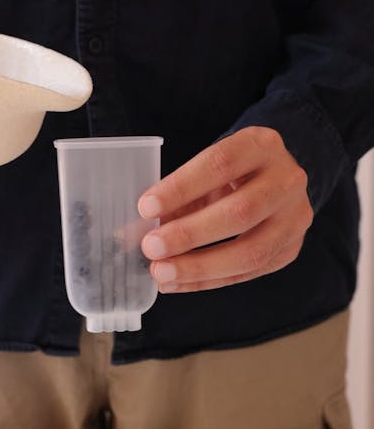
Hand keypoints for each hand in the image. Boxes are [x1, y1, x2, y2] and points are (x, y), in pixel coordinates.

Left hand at [138, 126, 312, 292]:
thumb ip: (174, 196)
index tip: (146, 207)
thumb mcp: (206, 170)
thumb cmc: (231, 171)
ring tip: (161, 273)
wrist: (276, 178)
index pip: (221, 164)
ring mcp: (295, 217)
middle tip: (151, 248)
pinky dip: (209, 280)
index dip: (182, 187)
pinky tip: (178, 283)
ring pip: (252, 251)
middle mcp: (287, 179)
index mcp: (261, 145)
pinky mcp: (292, 248)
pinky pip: (250, 273)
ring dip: (200, 267)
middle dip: (190, 234)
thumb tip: (132, 233)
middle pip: (241, 212)